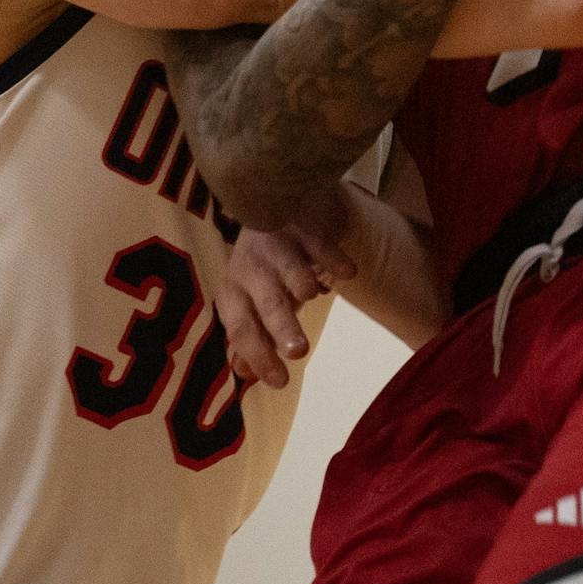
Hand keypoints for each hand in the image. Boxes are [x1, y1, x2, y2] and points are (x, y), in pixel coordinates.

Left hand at [218, 209, 351, 389]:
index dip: (257, 355)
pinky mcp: (306, 226)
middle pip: (267, 301)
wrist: (281, 201)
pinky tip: (347, 273)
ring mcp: (279, 244)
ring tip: (313, 296)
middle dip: (281, 326)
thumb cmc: (266, 263)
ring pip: (291, 268)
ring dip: (302, 282)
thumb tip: (243, 372)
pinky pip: (322, 244)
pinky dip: (335, 259)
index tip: (280, 382)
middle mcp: (253, 267)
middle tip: (298, 352)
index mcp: (235, 290)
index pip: (241, 328)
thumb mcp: (252, 297)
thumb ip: (251, 335)